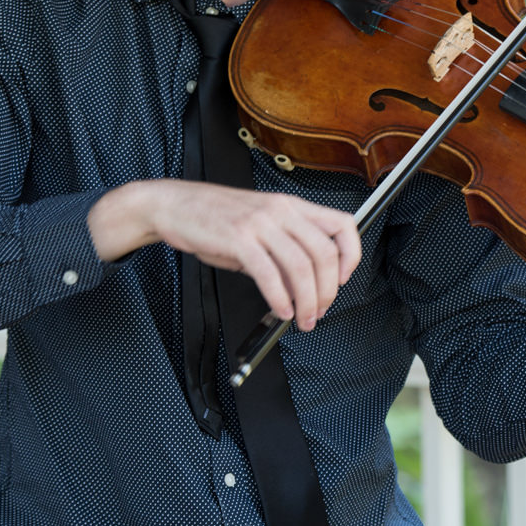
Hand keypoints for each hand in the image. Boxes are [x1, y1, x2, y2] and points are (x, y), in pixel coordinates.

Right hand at [89, 179, 361, 329]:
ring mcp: (261, 223)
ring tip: (302, 320)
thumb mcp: (259, 228)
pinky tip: (280, 310)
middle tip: (318, 313)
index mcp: (292, 205)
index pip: (342, 224)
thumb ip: (283, 252)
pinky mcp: (239, 238)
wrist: (175, 205)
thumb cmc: (216, 219)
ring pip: (300, 267)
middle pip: (324, 254)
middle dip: (327, 291)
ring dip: (306, 301)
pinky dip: (279, 298)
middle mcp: (281, 210)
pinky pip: (269, 274)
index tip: (342, 280)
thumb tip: (303, 288)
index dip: (351, 255)